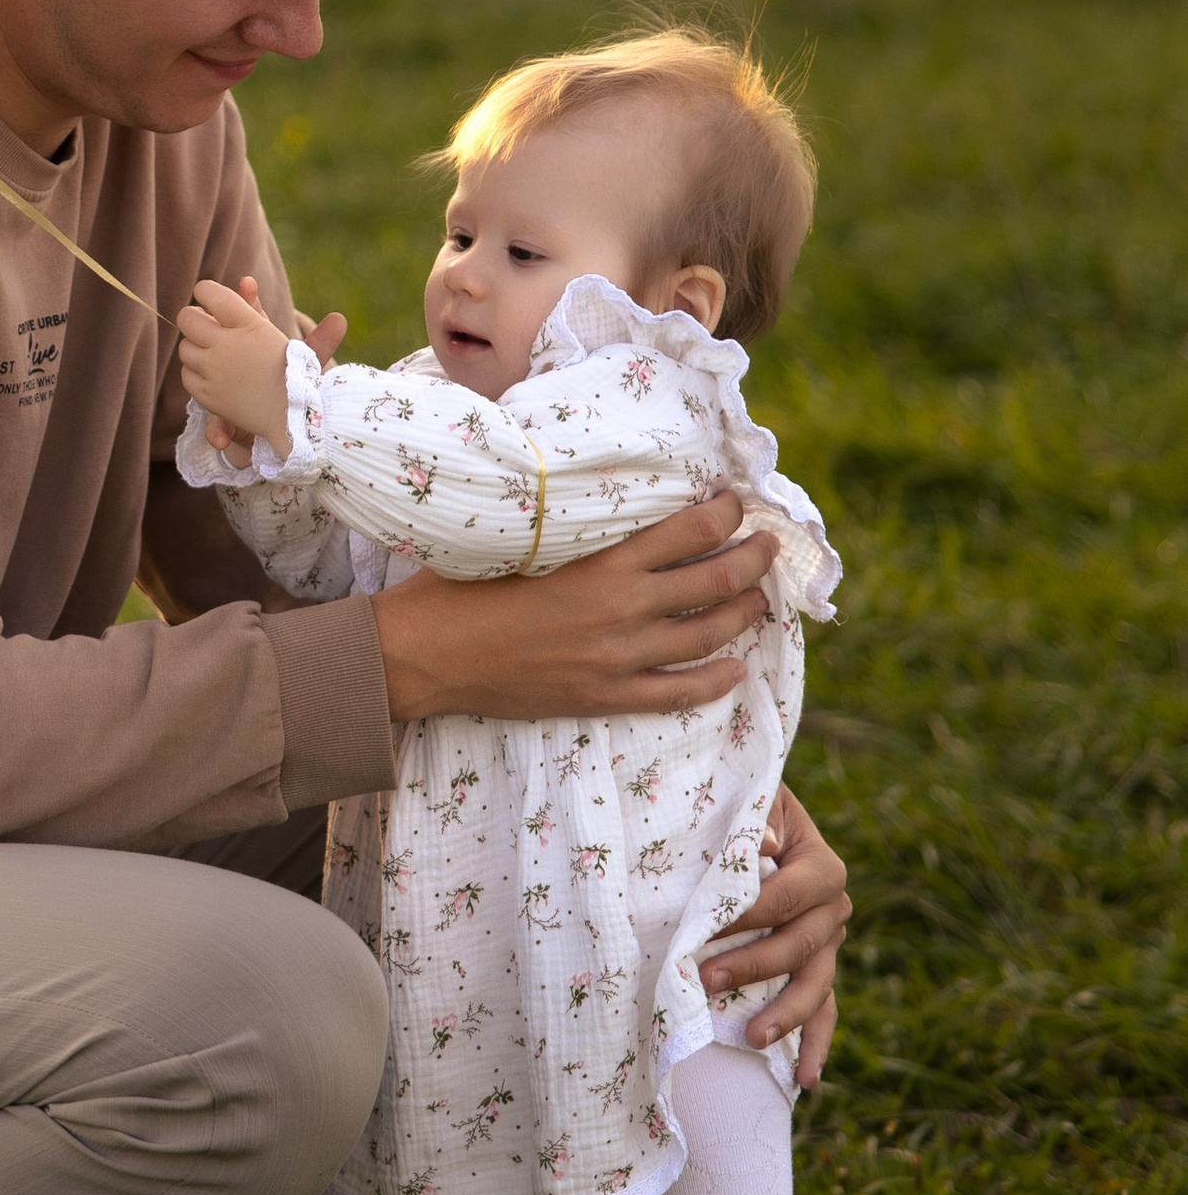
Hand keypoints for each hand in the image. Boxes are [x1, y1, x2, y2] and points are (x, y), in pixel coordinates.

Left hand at [178, 275, 306, 452]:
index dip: (205, 291)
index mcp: (249, 324)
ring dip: (196, 347)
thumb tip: (245, 280)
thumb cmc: (287, 368)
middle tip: (205, 324)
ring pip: (185, 347)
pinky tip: (214, 373)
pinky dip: (196, 372)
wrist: (293, 413)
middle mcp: (229, 345)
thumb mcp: (273, 333)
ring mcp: (215, 371)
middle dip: (193, 318)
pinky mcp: (208, 395)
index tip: (208, 297)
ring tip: (215, 352)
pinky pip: (186, 374)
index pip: (210, 293)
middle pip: (187, 318)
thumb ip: (254, 305)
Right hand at [371, 492, 775, 727]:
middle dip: (752, 559)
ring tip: (760, 598)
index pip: (689, 531)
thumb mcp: (518, 537)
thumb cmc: (459, 585)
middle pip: (713, 581)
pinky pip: (677, 693)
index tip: (738, 503)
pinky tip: (736, 668)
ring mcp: (618, 659)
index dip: (725, 514)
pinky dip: (715, 681)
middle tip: (769, 544)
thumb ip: (570, 526)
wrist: (425, 656)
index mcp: (601, 562)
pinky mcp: (605, 696)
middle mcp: (621, 609)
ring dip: (743, 613)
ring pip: (706, 635)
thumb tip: (599, 498)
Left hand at [702, 786, 849, 1088]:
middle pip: (800, 946)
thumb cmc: (743, 810)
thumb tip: (763, 842)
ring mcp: (828, 944)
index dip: (745, 915)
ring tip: (751, 1038)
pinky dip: (814, 1045)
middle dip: (753, 967)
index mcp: (821, 866)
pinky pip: (823, 1012)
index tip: (703, 930)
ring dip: (784, 1016)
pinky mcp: (816, 970)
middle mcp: (833, 908)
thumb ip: (754, 818)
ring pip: (816, 986)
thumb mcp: (751, 802)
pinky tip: (805, 1080)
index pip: (784, 897)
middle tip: (704, 981)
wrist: (752, 819)